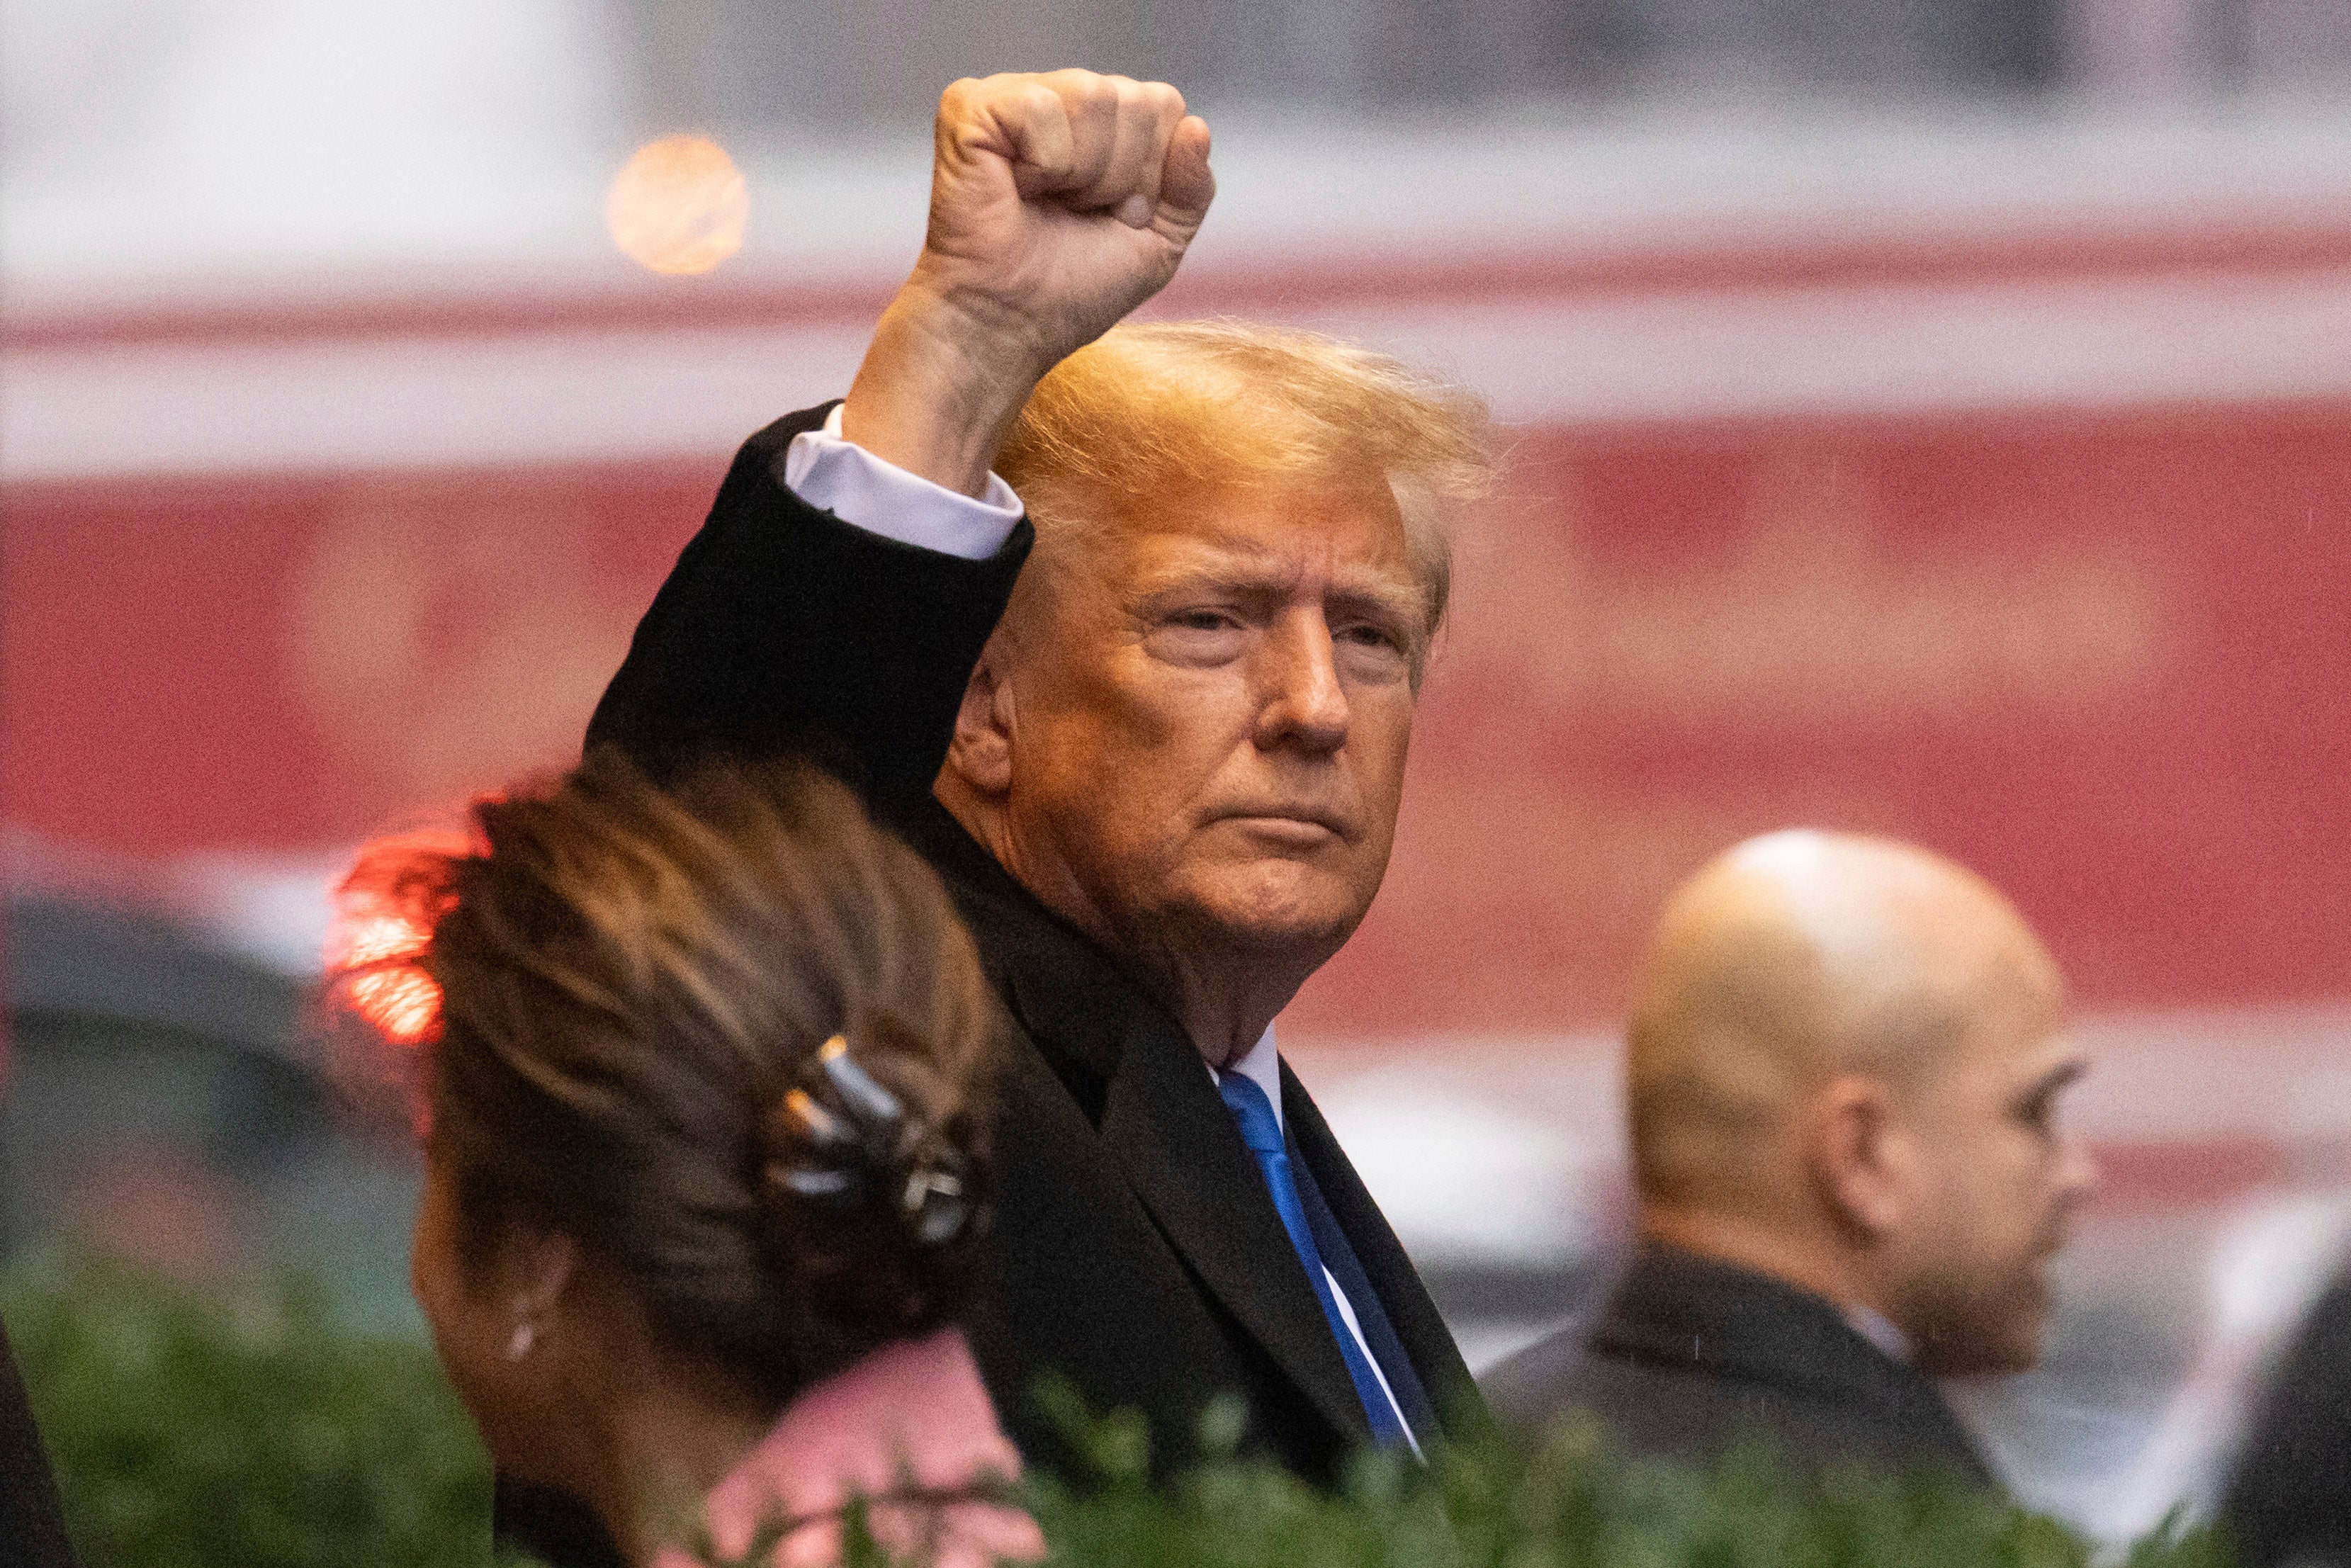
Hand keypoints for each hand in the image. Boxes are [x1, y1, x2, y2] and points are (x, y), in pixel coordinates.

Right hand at [842, 71, 1214, 496]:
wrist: (1008, 325)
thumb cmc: (1070, 290)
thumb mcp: (1158, 245)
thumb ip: (1192, 190)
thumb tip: (1196, 126)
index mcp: (1101, 121)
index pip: (1165, 105)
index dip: (1152, 175)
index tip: (1112, 217)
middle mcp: (1059, 97)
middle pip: (1137, 99)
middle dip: (1122, 175)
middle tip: (1076, 213)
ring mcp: (1013, 95)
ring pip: (1094, 95)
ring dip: (1085, 172)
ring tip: (1049, 202)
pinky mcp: (970, 105)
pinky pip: (1041, 106)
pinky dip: (1044, 162)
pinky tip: (1017, 187)